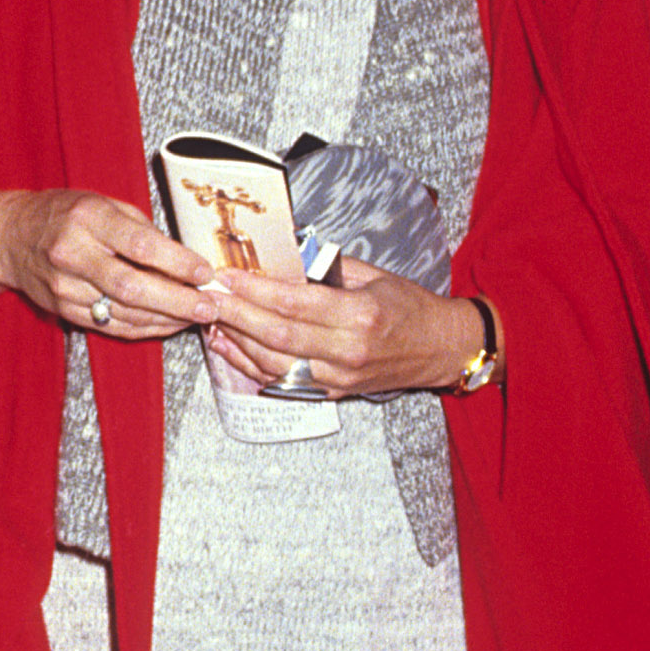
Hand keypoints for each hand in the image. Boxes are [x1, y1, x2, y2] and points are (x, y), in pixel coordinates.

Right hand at [0, 189, 219, 331]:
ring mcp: (65, 286)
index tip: (204, 273)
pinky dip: (146, 328)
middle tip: (210, 307)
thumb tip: (186, 260)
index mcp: (87, 218)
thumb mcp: (104, 204)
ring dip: (167, 318)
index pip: (139, 245)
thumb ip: (142, 230)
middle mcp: (72, 253)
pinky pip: (113, 326)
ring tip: (197, 317)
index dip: (177, 262)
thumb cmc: (67, 214)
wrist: (12, 236)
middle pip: (132, 286)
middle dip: (177, 300)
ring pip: (124, 312)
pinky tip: (170, 324)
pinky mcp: (64, 309)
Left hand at [204, 256, 484, 397]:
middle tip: (207, 296)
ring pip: (273, 362)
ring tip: (211, 318)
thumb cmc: (412, 308)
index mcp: (360, 315)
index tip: (226, 275)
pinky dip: (252, 365)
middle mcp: (347, 350)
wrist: (442, 349)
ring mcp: (339, 377)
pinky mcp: (335, 392)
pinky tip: (231, 347)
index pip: (293, 302)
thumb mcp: (374, 276)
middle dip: (235, 314)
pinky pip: (283, 381)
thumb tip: (282, 258)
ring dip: (236, 341)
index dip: (254, 289)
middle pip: (276, 334)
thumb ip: (327, 268)